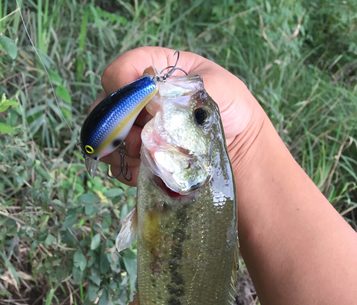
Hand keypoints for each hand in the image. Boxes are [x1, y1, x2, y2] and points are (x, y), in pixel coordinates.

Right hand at [90, 46, 265, 185]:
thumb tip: (151, 102)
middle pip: (105, 109)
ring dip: (125, 150)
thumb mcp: (216, 87)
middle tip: (144, 136)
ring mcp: (136, 131)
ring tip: (152, 154)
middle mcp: (139, 101)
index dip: (122, 85)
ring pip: (108, 141)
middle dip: (121, 125)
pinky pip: (120, 167)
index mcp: (155, 71)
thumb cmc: (231, 108)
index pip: (120, 72)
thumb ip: (183, 89)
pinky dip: (131, 170)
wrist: (241, 147)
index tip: (143, 102)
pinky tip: (152, 170)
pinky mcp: (139, 159)